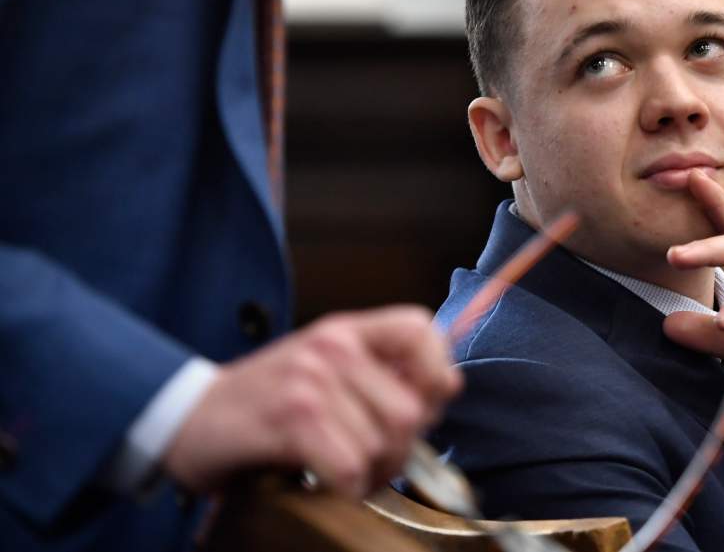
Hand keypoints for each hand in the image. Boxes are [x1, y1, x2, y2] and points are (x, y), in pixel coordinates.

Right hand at [163, 306, 461, 496]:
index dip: (435, 372)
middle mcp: (332, 345)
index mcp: (345, 330)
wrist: (187, 418)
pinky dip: (345, 487)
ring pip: (384, 444)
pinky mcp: (292, 417)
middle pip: (411, 407)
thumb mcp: (323, 369)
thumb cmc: (262, 401)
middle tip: (370, 459)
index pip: (421, 329)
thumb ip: (378, 372)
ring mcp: (312, 379)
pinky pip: (351, 466)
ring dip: (370, 473)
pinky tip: (320, 479)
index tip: (424, 403)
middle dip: (400, 449)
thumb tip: (444, 388)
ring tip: (339, 468)